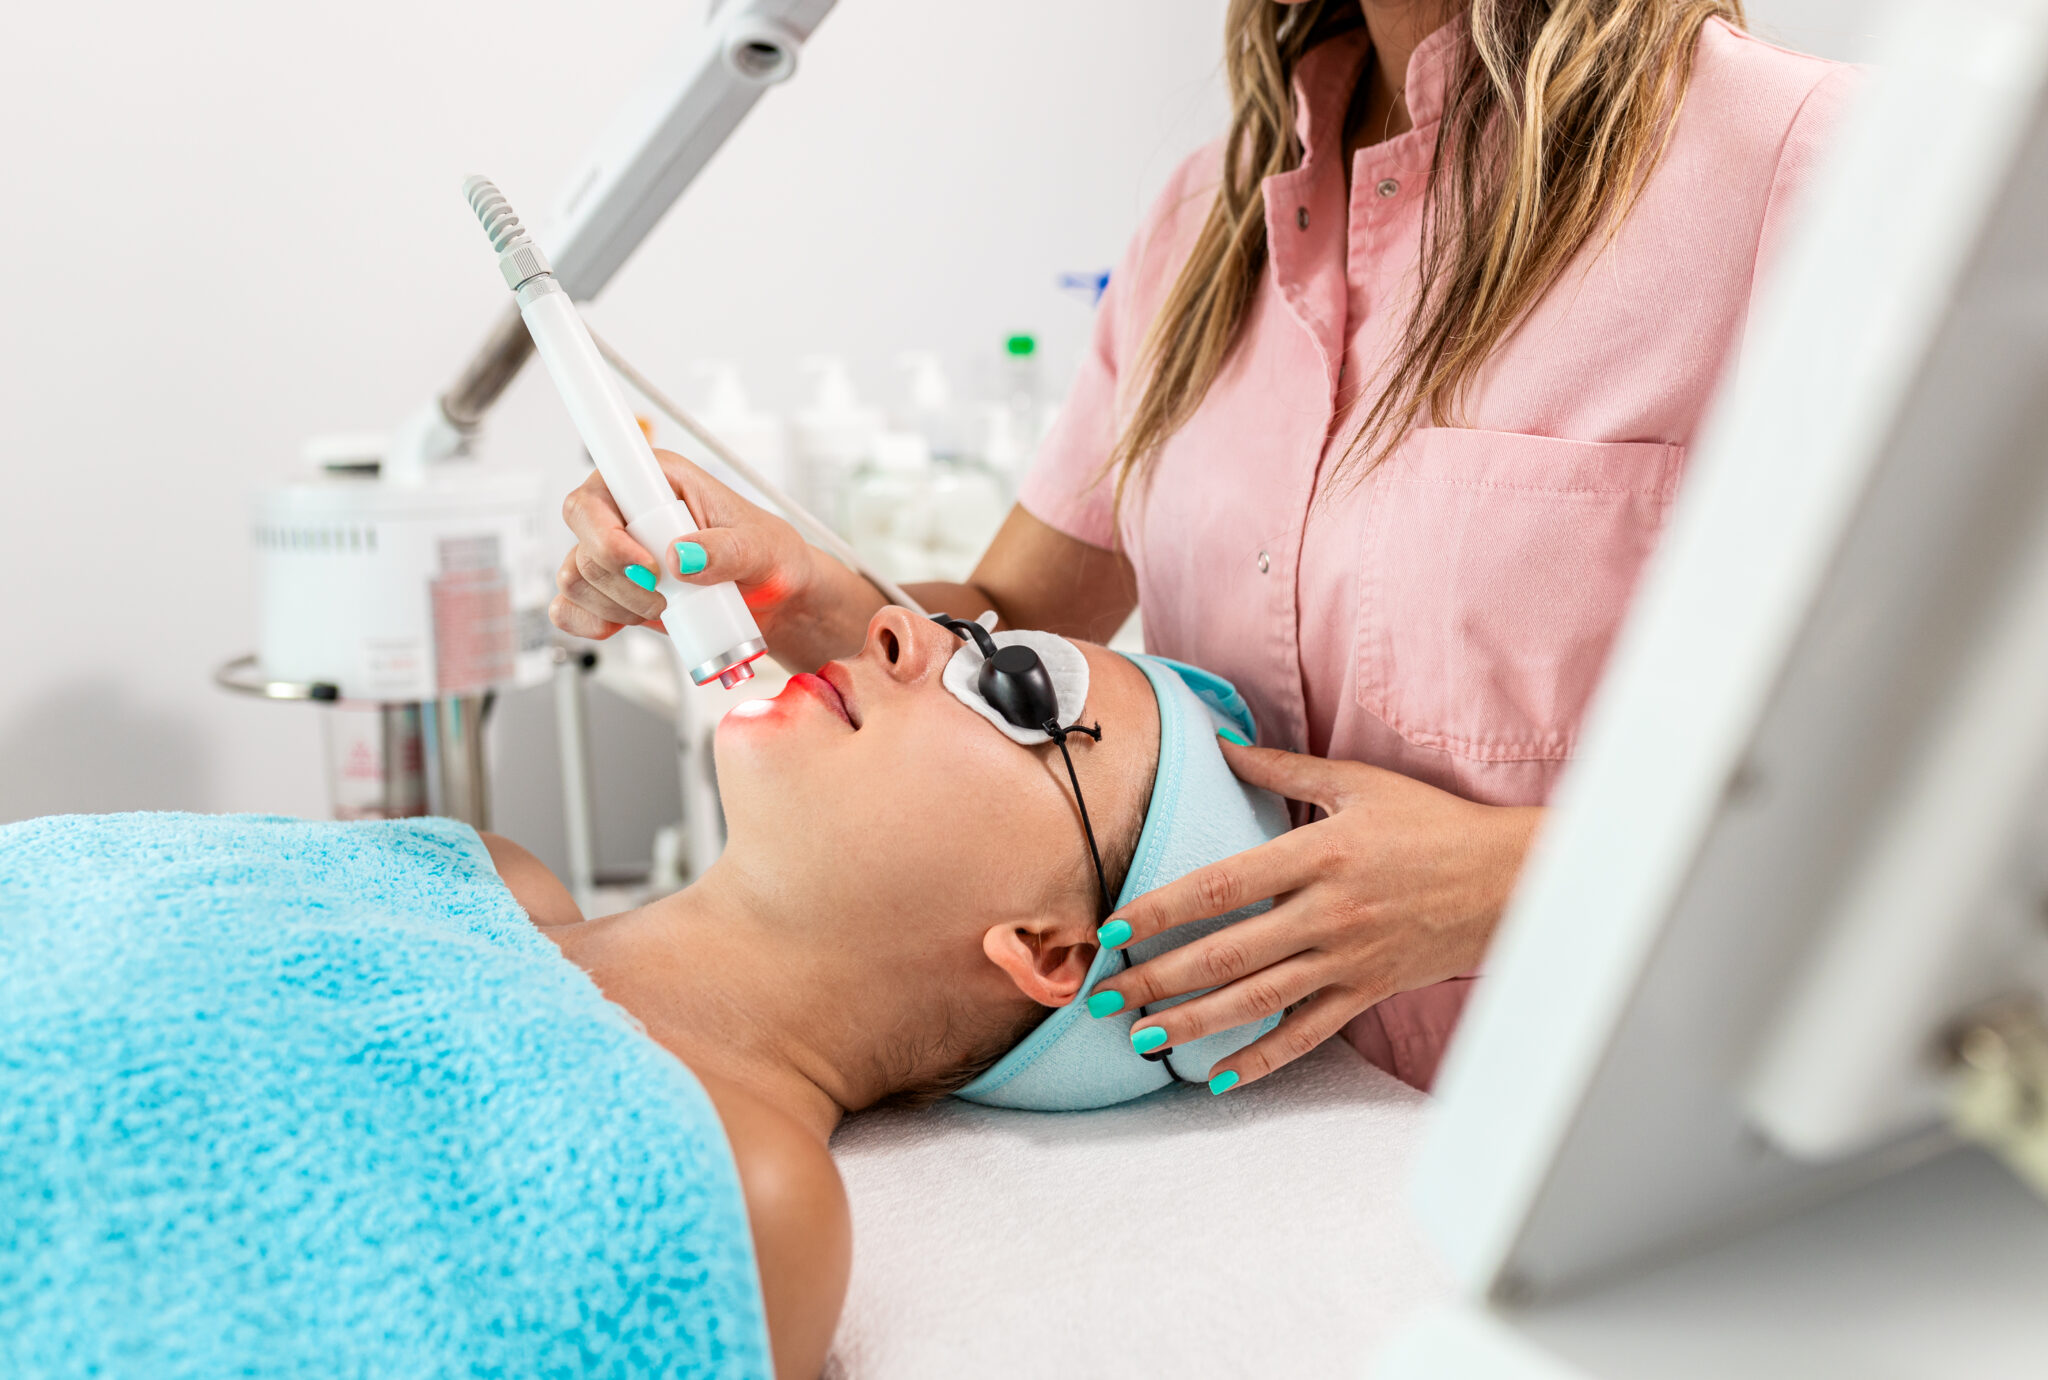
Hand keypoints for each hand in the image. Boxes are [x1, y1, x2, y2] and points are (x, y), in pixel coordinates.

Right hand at [551, 449, 825, 644]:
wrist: (776, 599)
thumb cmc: (769, 556)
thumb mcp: (761, 547)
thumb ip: (725, 549)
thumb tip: (681, 556)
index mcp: (657, 479)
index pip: (598, 491)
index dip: (607, 533)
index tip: (649, 567)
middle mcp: (627, 511)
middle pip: (582, 544)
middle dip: (621, 582)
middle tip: (666, 597)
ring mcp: (616, 554)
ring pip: (575, 579)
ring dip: (615, 605)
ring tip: (663, 609)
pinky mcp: (613, 591)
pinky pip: (571, 608)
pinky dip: (591, 623)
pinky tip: (624, 625)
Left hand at [1088, 738, 1540, 1091]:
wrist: (1511, 881)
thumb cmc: (1433, 824)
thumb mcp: (1359, 784)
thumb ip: (1282, 770)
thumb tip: (1221, 743)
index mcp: (1319, 854)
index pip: (1223, 886)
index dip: (1164, 908)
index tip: (1116, 927)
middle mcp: (1328, 913)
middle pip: (1227, 953)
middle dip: (1157, 978)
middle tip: (1104, 995)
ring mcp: (1348, 960)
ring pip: (1256, 1001)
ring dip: (1192, 1023)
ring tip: (1140, 1038)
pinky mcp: (1367, 993)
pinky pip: (1306, 1035)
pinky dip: (1261, 1060)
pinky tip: (1217, 1077)